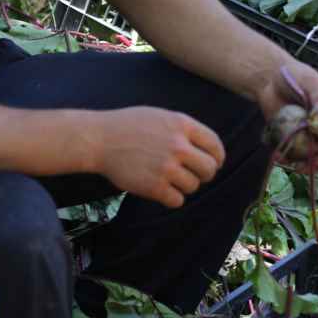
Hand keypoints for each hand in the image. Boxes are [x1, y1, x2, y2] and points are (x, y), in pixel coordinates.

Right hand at [94, 107, 225, 207]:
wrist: (99, 139)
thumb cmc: (128, 126)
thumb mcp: (161, 117)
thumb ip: (184, 130)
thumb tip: (208, 148)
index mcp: (182, 125)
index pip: (215, 145)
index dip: (218, 157)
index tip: (214, 163)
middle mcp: (178, 146)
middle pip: (210, 168)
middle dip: (205, 174)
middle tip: (194, 175)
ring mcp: (166, 167)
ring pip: (194, 186)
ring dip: (185, 186)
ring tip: (170, 180)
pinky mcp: (154, 186)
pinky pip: (178, 200)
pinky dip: (172, 198)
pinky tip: (162, 191)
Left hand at [256, 62, 317, 171]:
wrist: (270, 80)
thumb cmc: (295, 76)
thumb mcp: (310, 82)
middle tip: (310, 161)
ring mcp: (311, 137)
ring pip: (316, 159)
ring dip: (306, 163)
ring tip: (291, 162)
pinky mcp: (295, 142)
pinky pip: (297, 157)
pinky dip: (290, 160)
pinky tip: (280, 157)